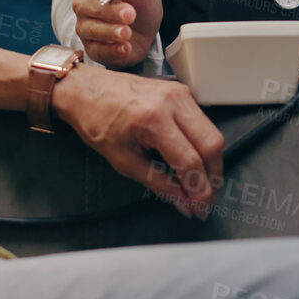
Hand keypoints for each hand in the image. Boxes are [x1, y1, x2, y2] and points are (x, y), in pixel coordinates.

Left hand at [50, 64, 224, 217]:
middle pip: (212, 144)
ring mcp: (179, 92)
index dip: (199, 191)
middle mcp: (172, 102)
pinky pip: (203, 122)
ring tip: (199, 183)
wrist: (85, 90)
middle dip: (213, 178)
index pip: (190, 161)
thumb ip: (159, 184)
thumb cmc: (96, 120)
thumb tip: (184, 203)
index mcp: (153, 119)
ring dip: (211, 162)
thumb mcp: (123, 161)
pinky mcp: (182, 91)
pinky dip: (203, 145)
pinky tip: (193, 160)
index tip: (200, 208)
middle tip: (205, 199)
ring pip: (213, 132)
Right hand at [72, 0, 162, 68]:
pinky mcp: (91, 47)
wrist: (144, 37)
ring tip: (128, 33)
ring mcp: (86, 26)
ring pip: (91, 28)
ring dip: (110, 31)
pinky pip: (96, 49)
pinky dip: (111, 50)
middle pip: (90, 4)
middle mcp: (86, 3)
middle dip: (111, 10)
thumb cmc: (140, 8)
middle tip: (131, 14)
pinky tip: (125, 48)